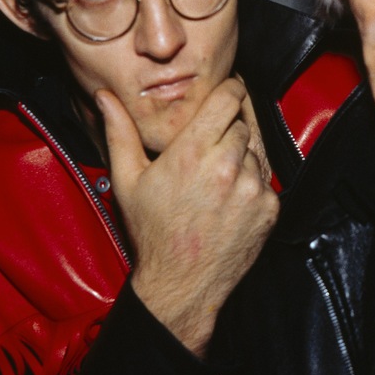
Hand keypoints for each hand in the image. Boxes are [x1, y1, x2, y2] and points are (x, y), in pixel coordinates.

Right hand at [96, 77, 277, 356]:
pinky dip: (253, 183)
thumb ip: (120, 132)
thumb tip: (105, 96)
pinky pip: (266, 179)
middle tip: (209, 148)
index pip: (228, 97)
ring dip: (241, 157)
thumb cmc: (152, 232)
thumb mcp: (127, 180)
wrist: (180, 284)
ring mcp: (253, 188)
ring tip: (216, 180)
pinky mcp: (269, 208)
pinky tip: (230, 199)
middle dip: (228, 129)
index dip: (229, 89)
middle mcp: (227, 166)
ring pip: (255, 150)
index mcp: (193, 152)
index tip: (224, 92)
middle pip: (241, 123)